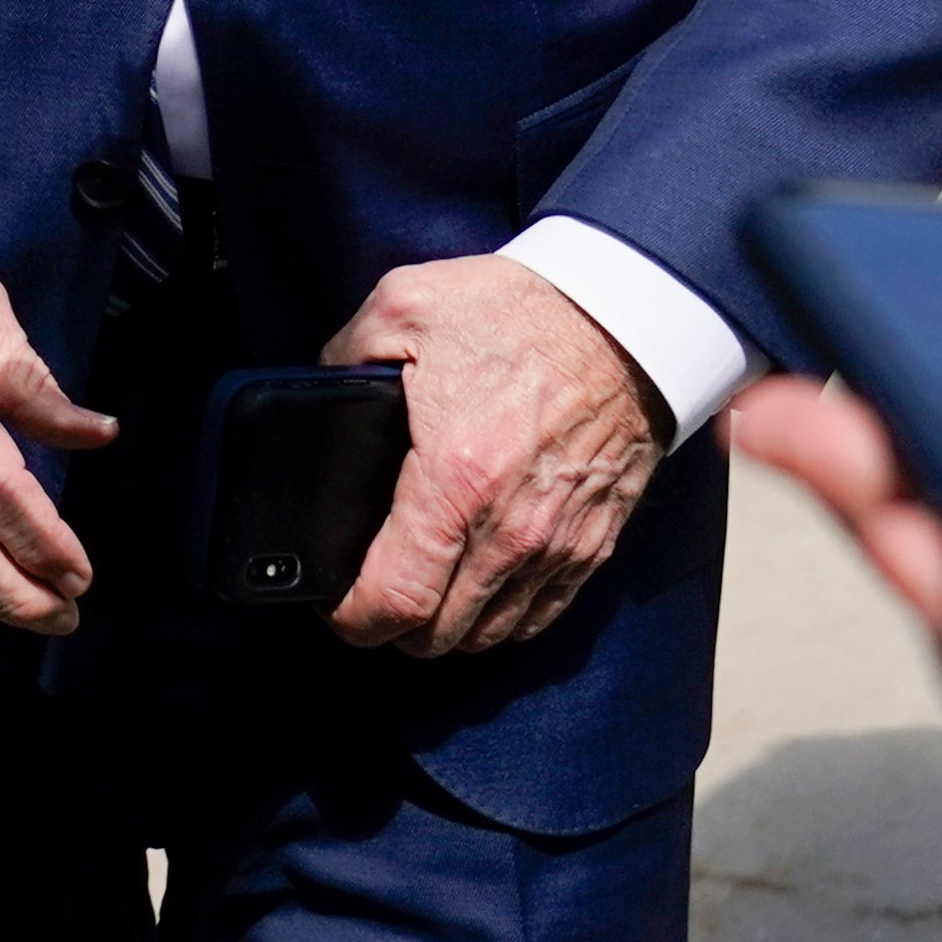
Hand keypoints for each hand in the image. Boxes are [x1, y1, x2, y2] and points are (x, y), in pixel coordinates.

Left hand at [320, 257, 664, 655]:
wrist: (626, 317)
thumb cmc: (521, 312)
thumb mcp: (405, 307)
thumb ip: (344, 356)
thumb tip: (314, 391)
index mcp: (455, 480)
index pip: (395, 599)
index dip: (352, 618)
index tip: (333, 604)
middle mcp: (510, 530)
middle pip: (438, 634)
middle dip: (391, 628)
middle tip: (368, 594)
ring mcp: (557, 544)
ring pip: (489, 634)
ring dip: (446, 628)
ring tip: (419, 594)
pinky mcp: (594, 543)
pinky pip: (540, 615)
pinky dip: (502, 619)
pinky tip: (476, 592)